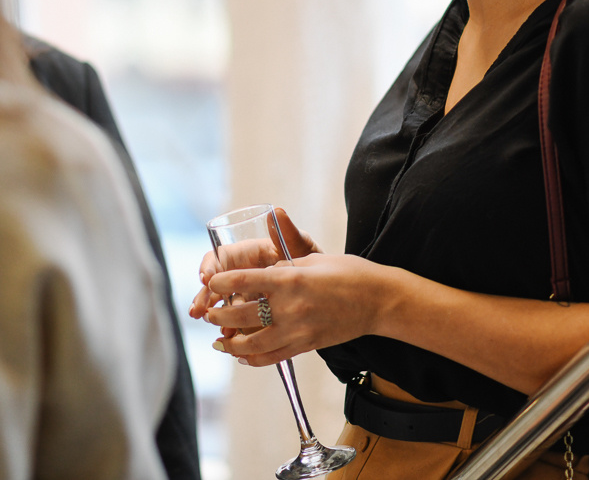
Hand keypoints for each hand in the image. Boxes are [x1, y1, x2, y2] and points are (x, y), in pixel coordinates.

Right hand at [187, 207, 318, 319]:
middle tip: (199, 311)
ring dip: (216, 317)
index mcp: (249, 253)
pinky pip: (237, 321)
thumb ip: (288, 233)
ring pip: (223, 304)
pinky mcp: (253, 313)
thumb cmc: (312, 261)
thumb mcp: (301, 248)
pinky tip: (230, 338)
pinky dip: (231, 329)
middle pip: (216, 284)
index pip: (221, 256)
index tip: (206, 279)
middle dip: (205, 297)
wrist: (328, 289)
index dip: (209, 266)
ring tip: (218, 330)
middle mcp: (244, 273)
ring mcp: (247, 294)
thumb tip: (278, 212)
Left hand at [203, 252, 388, 366]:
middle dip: (219, 316)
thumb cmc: (347, 272)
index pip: (244, 281)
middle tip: (209, 314)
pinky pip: (271, 358)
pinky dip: (252, 358)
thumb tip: (269, 230)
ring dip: (230, 344)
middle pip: (241, 316)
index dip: (221, 283)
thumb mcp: (313, 256)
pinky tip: (242, 355)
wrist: (378, 301)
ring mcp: (297, 330)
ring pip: (251, 344)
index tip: (211, 282)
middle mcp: (290, 307)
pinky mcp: (305, 346)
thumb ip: (285, 252)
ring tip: (219, 341)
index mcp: (290, 279)